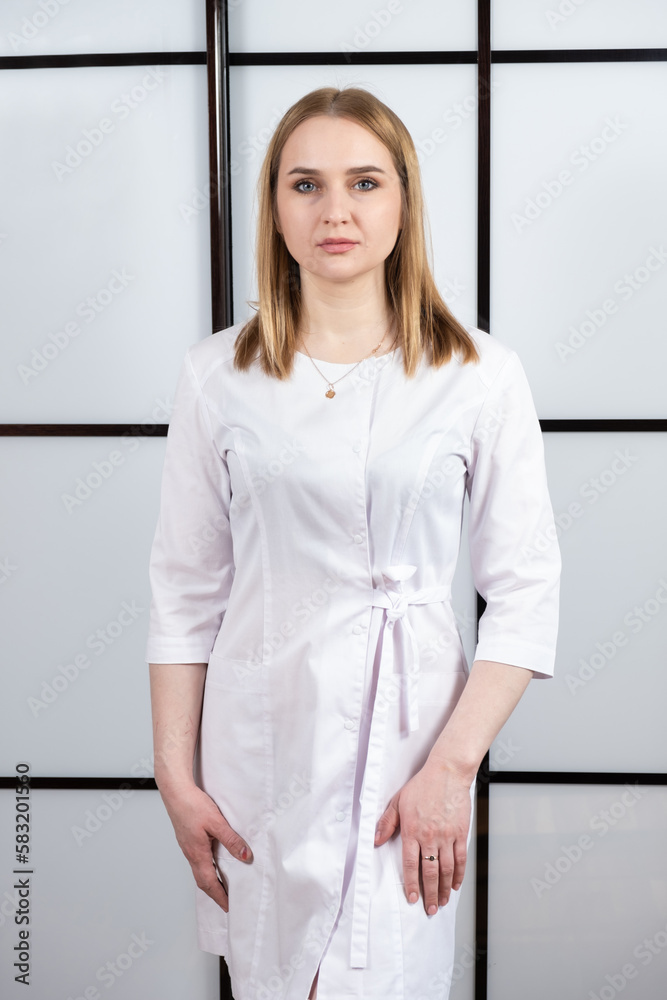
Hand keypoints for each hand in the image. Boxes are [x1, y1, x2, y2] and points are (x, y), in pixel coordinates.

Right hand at [158, 783, 252, 911]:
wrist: (175, 792)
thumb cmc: (192, 805)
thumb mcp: (217, 823)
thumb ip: (232, 841)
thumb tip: (246, 857)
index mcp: (197, 854)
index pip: (209, 883)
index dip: (219, 896)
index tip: (228, 906)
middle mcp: (190, 853)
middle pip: (202, 880)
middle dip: (214, 893)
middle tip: (226, 901)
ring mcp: (187, 846)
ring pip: (198, 870)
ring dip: (209, 880)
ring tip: (222, 885)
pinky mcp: (187, 838)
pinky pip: (197, 859)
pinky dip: (205, 867)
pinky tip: (212, 861)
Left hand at [374, 759, 471, 914]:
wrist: (447, 773)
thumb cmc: (422, 786)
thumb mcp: (398, 801)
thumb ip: (386, 822)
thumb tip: (375, 840)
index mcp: (412, 830)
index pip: (411, 864)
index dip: (412, 884)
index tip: (412, 898)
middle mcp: (430, 836)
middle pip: (430, 872)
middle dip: (430, 894)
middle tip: (430, 909)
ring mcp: (447, 836)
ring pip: (446, 869)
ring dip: (445, 888)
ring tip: (443, 902)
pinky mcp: (461, 833)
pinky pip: (460, 859)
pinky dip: (458, 874)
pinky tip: (456, 884)